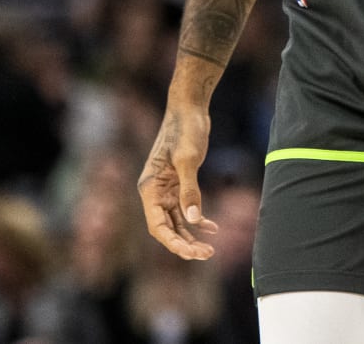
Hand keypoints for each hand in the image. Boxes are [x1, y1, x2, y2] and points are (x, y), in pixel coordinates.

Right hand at [138, 105, 217, 259]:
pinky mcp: (178, 182)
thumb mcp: (188, 160)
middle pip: (166, 228)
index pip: (157, 226)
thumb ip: (190, 191)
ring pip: (176, 221)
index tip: (192, 254)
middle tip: (207, 254)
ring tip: (210, 249)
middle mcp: (155, 191)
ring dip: (191, 236)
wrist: (189, 107)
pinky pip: (185, 208)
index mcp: (150, 187)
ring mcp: (166, 188)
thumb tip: (192, 221)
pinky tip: (213, 228)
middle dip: (184, 244)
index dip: (173, 243)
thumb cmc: (185, 129)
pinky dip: (197, 220)